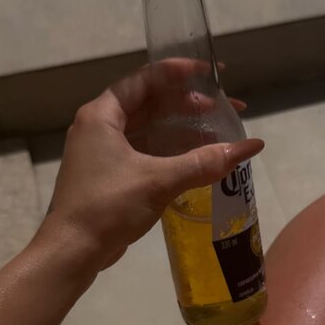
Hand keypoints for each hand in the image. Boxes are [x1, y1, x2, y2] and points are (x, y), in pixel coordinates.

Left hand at [40, 62, 263, 270]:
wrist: (72, 251)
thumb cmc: (108, 206)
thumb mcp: (159, 180)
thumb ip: (205, 162)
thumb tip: (252, 146)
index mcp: (102, 115)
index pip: (144, 79)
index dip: (179, 73)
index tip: (210, 74)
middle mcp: (100, 127)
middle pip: (149, 104)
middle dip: (187, 105)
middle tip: (222, 108)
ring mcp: (104, 153)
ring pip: (149, 130)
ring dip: (181, 130)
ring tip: (217, 134)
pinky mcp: (111, 176)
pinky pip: (146, 153)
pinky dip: (171, 152)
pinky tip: (197, 160)